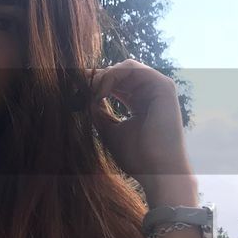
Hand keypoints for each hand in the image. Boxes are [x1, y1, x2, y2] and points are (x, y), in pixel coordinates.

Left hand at [85, 59, 193, 196]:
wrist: (158, 171)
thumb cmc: (137, 157)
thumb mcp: (110, 130)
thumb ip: (99, 112)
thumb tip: (85, 97)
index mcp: (139, 103)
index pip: (115, 84)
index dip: (95, 83)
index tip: (75, 90)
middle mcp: (149, 93)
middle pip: (118, 73)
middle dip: (96, 78)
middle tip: (79, 88)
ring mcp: (157, 88)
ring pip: (124, 67)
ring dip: (102, 76)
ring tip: (91, 93)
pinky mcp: (162, 86)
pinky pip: (132, 68)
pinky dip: (112, 75)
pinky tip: (102, 92)